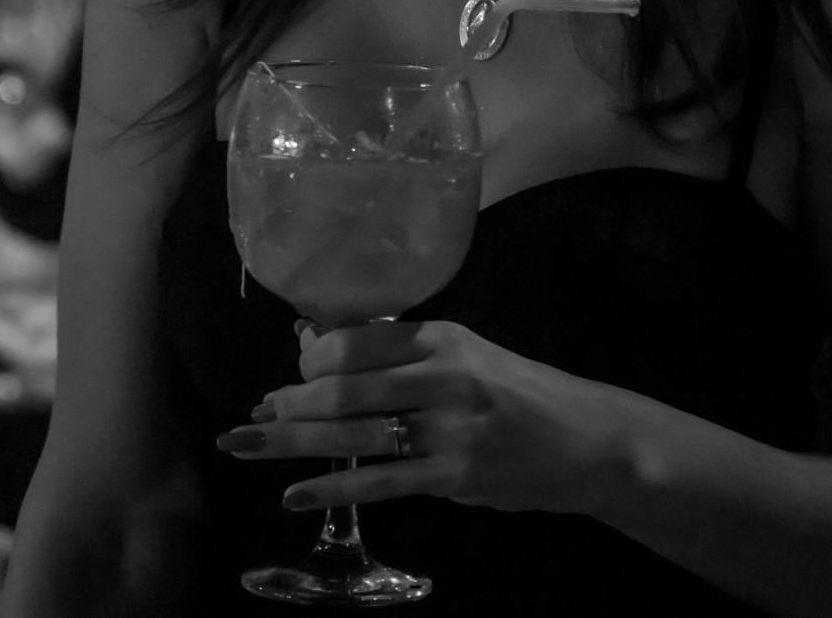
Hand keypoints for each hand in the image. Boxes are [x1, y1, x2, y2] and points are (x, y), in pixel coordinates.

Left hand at [215, 318, 633, 516]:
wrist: (584, 440)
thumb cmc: (518, 392)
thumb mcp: (467, 355)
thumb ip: (404, 353)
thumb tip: (321, 345)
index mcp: (443, 337)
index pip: (358, 341)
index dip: (311, 357)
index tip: (292, 368)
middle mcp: (442, 376)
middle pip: (345, 388)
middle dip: (290, 401)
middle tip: (255, 412)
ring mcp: (448, 430)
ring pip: (352, 435)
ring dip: (292, 442)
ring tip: (247, 444)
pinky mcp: (453, 477)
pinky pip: (379, 484)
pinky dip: (331, 490)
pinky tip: (294, 495)